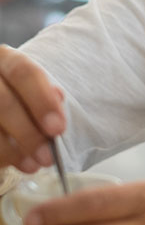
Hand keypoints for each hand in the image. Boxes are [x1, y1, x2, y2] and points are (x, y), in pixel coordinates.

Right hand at [0, 45, 65, 171]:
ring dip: (12, 151)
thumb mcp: (28, 87)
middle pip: (4, 102)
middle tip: (47, 156)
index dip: (42, 101)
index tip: (58, 128)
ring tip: (32, 165)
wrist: (1, 99)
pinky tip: (11, 163)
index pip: (24, 73)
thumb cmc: (16, 93)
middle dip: (28, 132)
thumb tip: (58, 100)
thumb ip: (43, 93)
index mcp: (4, 59)